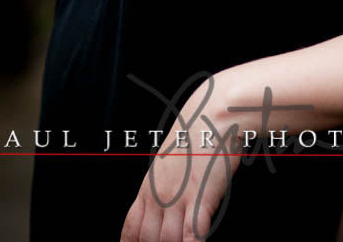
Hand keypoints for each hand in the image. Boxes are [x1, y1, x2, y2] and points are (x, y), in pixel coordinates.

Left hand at [120, 79, 242, 240]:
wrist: (212, 113)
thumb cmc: (195, 135)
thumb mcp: (170, 162)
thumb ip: (164, 188)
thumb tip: (164, 210)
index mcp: (148, 188)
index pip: (130, 230)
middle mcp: (160, 196)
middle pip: (148, 240)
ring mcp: (180, 198)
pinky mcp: (201, 197)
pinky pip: (193, 234)